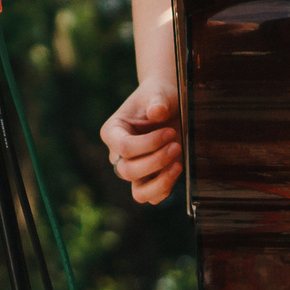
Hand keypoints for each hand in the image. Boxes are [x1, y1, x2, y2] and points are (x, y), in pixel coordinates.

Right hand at [102, 81, 181, 204]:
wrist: (166, 104)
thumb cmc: (158, 97)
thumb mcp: (158, 93)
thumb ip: (157, 101)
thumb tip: (157, 112)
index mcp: (112, 132)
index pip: (124, 148)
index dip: (148, 144)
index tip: (170, 132)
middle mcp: (118, 154)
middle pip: (128, 171)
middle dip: (156, 161)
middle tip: (177, 145)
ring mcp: (133, 169)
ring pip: (139, 193)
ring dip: (160, 182)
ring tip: (178, 164)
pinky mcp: (148, 179)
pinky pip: (153, 196)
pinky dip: (166, 188)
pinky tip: (178, 167)